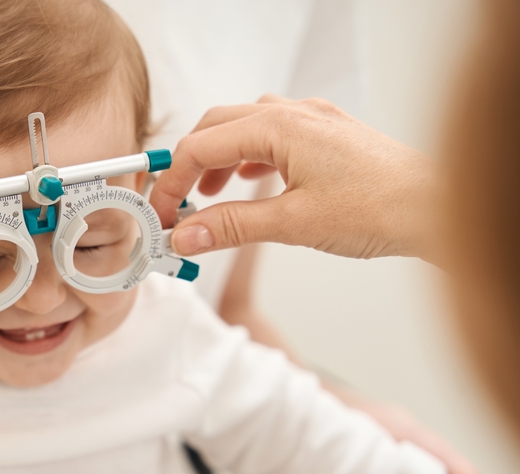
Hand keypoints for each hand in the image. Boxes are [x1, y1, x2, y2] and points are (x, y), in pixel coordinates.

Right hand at [149, 96, 440, 263]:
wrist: (437, 209)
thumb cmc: (380, 207)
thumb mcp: (292, 222)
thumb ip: (230, 226)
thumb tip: (185, 236)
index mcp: (279, 126)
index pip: (200, 146)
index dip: (171, 182)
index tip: (160, 215)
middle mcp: (294, 114)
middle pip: (216, 127)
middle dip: (187, 166)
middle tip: (173, 206)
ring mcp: (313, 121)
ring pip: (244, 127)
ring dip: (217, 159)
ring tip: (206, 198)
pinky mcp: (328, 136)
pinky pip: (273, 135)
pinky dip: (248, 157)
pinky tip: (250, 184)